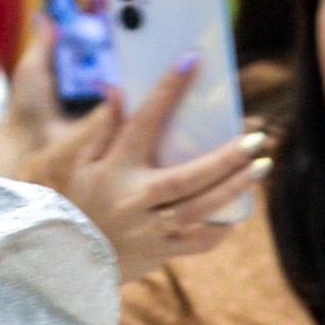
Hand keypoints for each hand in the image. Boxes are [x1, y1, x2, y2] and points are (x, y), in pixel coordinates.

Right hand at [0, 20, 268, 282]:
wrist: (62, 263)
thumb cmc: (74, 203)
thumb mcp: (78, 164)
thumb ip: (102, 128)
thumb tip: (119, 90)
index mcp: (113, 169)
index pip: (144, 121)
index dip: (168, 90)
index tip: (191, 61)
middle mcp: (135, 200)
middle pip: (190, 176)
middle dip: (227, 156)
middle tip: (257, 137)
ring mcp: (150, 230)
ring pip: (201, 209)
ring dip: (235, 188)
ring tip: (261, 166)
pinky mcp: (160, 254)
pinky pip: (199, 242)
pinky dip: (221, 228)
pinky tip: (239, 211)